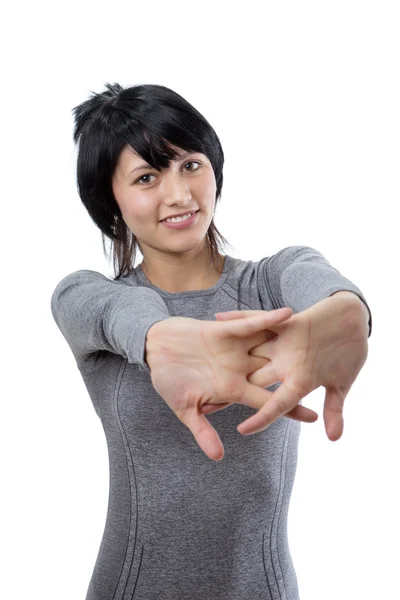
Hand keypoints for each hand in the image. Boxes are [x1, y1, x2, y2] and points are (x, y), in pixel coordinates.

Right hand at [145, 308, 317, 460]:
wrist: (155, 349)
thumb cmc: (168, 380)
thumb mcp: (184, 408)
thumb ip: (202, 430)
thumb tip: (218, 457)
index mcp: (232, 389)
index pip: (267, 402)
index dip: (289, 409)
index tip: (314, 418)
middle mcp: (240, 368)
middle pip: (276, 374)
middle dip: (300, 375)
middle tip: (329, 376)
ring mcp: (236, 348)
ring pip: (270, 347)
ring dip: (293, 343)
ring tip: (320, 339)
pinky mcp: (228, 329)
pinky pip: (252, 324)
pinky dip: (268, 319)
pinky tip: (288, 314)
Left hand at [215, 297, 368, 440]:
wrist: (353, 322)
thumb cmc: (349, 355)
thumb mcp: (342, 383)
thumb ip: (334, 409)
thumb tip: (334, 439)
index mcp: (295, 380)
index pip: (273, 403)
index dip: (259, 417)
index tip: (243, 431)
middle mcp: (283, 363)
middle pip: (252, 378)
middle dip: (230, 392)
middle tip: (205, 405)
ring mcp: (281, 341)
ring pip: (248, 350)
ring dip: (226, 353)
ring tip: (199, 359)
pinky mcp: (283, 321)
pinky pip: (258, 320)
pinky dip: (240, 317)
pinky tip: (219, 317)